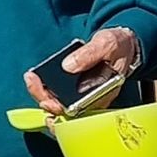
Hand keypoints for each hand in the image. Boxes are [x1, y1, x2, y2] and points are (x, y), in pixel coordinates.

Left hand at [24, 26, 141, 112]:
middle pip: (65, 112)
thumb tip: (68, 66)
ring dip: (41, 94)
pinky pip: (58, 95)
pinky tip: (36, 79)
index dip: (60, 112)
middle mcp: (92, 100)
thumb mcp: (106, 44)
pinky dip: (45, 89)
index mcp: (103, 95)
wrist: (124, 43)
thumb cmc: (118, 46)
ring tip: (31, 78)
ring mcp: (83, 96)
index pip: (80, 113)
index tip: (47, 102)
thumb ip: (89, 54)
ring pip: (58, 105)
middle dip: (45, 101)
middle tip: (33, 83)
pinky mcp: (76, 89)